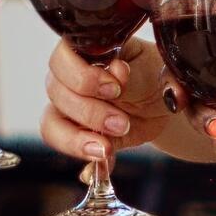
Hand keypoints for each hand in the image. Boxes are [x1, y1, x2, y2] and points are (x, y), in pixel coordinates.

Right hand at [41, 31, 166, 164]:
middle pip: (56, 91)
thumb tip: (116, 71)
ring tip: (107, 148)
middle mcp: (68, 75)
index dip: (83, 77)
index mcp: (86, 49)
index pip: (63, 58)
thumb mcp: (152, 71)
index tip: (115, 89)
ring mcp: (67, 103)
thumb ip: (131, 75)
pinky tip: (98, 165)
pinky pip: (63, 144)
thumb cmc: (154, 75)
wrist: (163, 102)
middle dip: (89, 112)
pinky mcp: (74, 130)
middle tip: (121, 123)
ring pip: (51, 122)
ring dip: (78, 139)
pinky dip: (80, 157)